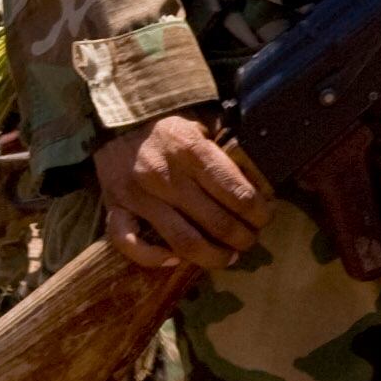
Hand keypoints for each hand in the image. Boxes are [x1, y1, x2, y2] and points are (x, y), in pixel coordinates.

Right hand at [96, 111, 267, 271]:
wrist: (115, 120)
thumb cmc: (167, 124)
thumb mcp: (201, 124)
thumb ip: (226, 149)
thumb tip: (259, 180)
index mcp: (190, 149)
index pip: (236, 193)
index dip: (258, 212)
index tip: (264, 217)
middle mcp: (165, 175)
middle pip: (217, 223)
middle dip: (242, 237)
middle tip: (250, 240)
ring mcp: (138, 196)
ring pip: (183, 242)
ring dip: (213, 257)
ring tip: (228, 257)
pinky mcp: (115, 209)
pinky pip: (131, 245)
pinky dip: (154, 258)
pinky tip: (174, 260)